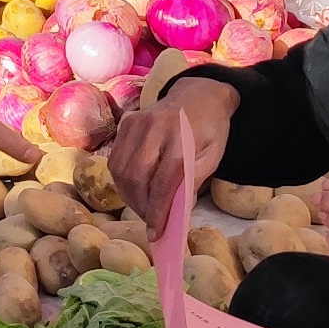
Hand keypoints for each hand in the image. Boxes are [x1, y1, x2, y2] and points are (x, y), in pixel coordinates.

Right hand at [112, 79, 232, 235]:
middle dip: (140, 206)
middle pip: (136, 177)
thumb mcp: (213, 157)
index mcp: (181, 139)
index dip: (157, 211)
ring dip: (128, 195)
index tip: (156, 232)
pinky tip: (134, 188)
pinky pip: (115, 158)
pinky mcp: (126, 122)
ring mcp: (136, 123)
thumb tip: (175, 212)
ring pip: (120, 169)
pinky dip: (121, 179)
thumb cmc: (209, 129)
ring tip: (141, 207)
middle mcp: (155, 129)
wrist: (198, 94)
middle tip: (149, 221)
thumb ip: (194, 182)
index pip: (162, 183)